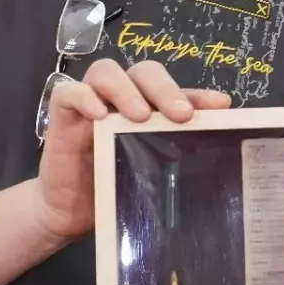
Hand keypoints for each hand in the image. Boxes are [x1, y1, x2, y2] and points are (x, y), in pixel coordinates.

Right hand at [33, 59, 230, 240]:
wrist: (71, 213)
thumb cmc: (116, 189)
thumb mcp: (152, 173)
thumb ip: (177, 155)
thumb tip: (220, 148)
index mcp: (149, 108)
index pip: (175, 90)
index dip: (198, 94)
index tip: (221, 106)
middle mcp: (122, 98)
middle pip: (144, 72)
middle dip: (165, 89)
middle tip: (181, 115)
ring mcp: (91, 103)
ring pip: (106, 71)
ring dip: (126, 89)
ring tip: (140, 116)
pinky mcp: (62, 115)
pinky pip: (68, 92)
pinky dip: (84, 97)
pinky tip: (99, 115)